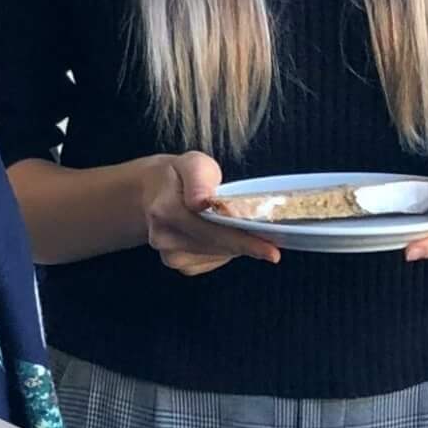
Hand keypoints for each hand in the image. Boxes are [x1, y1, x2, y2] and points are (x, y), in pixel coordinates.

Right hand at [144, 152, 278, 275]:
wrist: (153, 192)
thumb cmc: (179, 175)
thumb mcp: (192, 163)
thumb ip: (199, 179)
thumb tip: (202, 202)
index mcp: (166, 209)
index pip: (212, 230)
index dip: (244, 241)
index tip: (271, 252)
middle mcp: (164, 236)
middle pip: (218, 246)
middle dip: (247, 244)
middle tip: (273, 242)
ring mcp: (169, 254)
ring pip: (218, 256)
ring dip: (235, 245)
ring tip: (241, 228)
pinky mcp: (177, 263)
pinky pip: (211, 261)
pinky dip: (224, 251)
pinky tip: (222, 235)